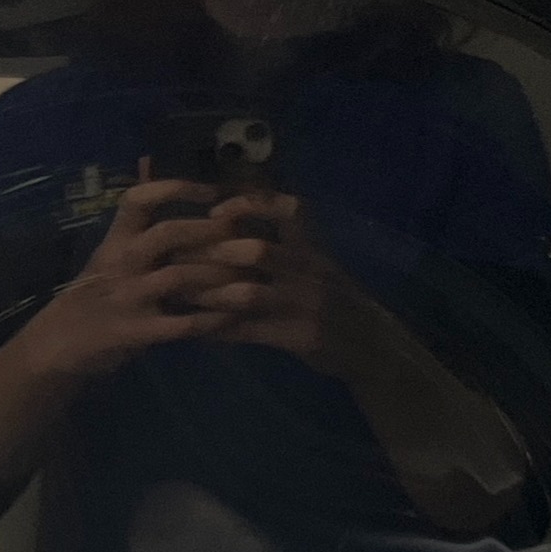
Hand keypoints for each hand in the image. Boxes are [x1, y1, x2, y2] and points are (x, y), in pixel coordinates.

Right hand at [17, 171, 275, 384]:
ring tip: (249, 275)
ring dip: (218, 274)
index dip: (178, 188)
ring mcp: (129, 297)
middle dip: (210, 230)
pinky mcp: (136, 332)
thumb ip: (136, 217)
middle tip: (244, 234)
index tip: (213, 191)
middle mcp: (121, 262)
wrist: (62, 343)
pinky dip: (211, 320)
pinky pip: (181, 324)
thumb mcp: (110, 251)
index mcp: (116, 239)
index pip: (142, 198)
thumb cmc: (96, 292)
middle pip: (168, 233)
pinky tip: (234, 316)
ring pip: (179, 277)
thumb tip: (149, 162)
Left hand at [197, 189, 362, 373]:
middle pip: (257, 251)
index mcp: (314, 248)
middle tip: (178, 256)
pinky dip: (222, 330)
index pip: (286, 210)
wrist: (372, 346)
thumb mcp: (318, 266)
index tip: (215, 210)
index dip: (248, 205)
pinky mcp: (301, 337)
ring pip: (250, 293)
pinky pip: (253, 332)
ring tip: (180, 294)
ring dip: (211, 292)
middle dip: (213, 253)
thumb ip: (286, 245)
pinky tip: (198, 330)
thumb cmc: (338, 301)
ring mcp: (305, 305)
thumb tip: (233, 222)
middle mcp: (310, 271)